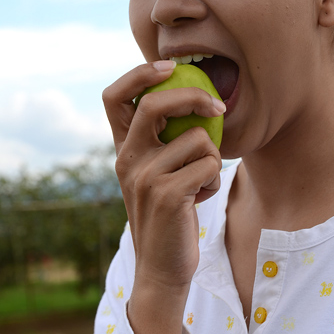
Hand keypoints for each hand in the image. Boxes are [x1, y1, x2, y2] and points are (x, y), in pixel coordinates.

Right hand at [102, 60, 224, 289]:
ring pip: (197, 138)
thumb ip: (164, 140)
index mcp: (124, 148)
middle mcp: (127, 158)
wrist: (162, 267)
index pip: (114, 96)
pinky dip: (214, 180)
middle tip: (218, 107)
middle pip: (155, 103)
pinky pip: (209, 165)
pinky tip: (201, 198)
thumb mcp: (158, 171)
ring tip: (200, 182)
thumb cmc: (170, 212)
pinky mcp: (166, 193)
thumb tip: (197, 97)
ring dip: (212, 158)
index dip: (139, 73)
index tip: (170, 67)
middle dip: (193, 97)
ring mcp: (144, 175)